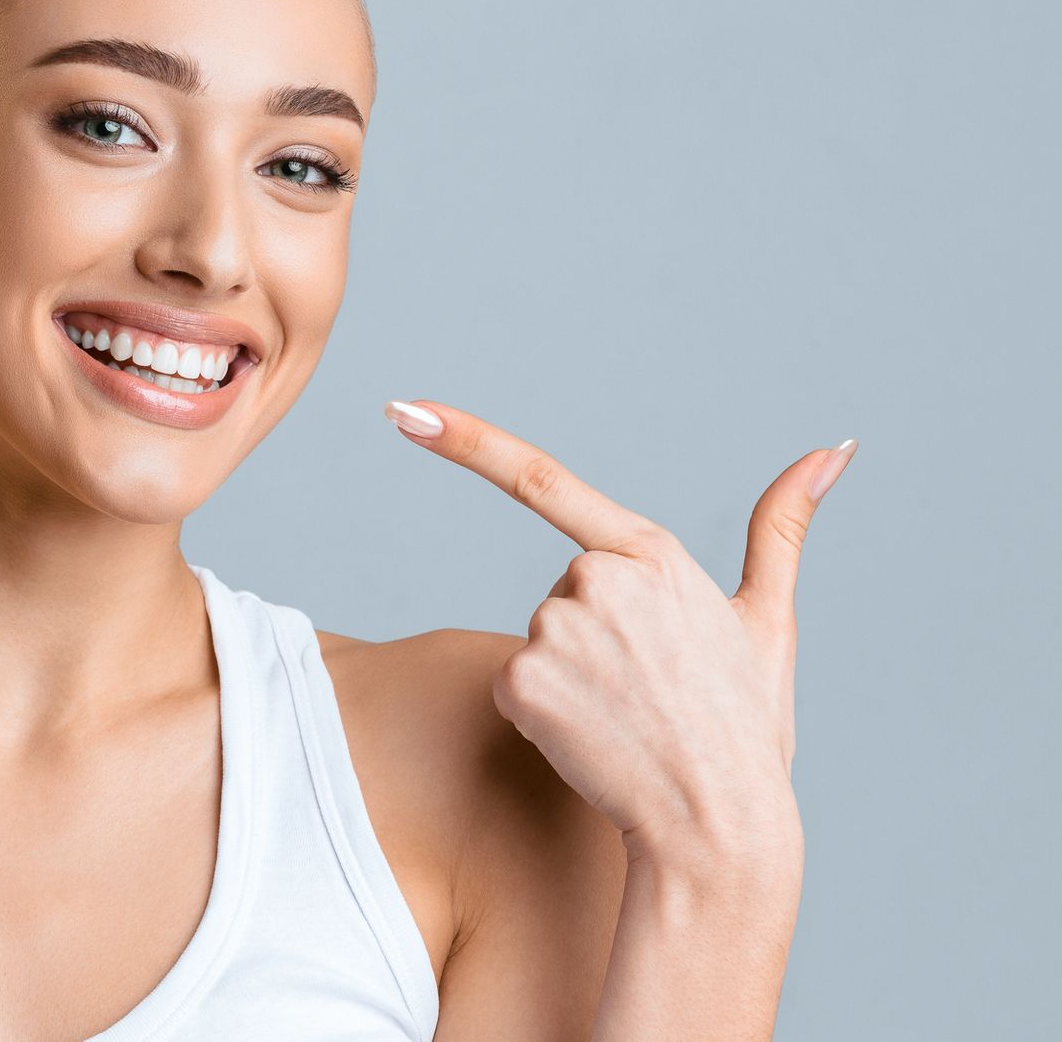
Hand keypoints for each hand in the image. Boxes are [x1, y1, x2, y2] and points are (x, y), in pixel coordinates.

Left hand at [384, 399, 856, 866]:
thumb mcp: (768, 622)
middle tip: (647, 693)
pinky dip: (543, 717)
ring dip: (573, 679)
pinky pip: (515, 687)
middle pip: (564, 593)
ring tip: (628, 719)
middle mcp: (599, 579)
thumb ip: (783, 528)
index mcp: (654, 555)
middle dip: (594, 637)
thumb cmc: (746, 729)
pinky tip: (592, 741)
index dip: (466, 440)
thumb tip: (832, 447)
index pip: (543, 479)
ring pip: (541, 641)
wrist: (718, 827)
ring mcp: (557, 629)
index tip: (405, 409)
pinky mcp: (523, 680)